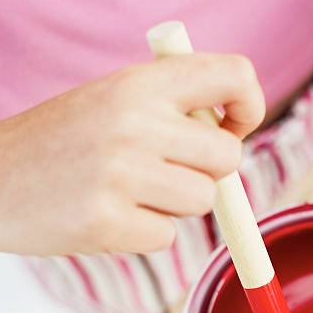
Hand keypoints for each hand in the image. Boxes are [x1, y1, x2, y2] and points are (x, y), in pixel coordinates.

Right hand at [0, 54, 264, 254]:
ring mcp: (119, 173)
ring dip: (175, 206)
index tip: (233, 127)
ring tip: (129, 193)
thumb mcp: (113, 99)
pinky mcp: (105, 222)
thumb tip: (235, 136)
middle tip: (169, 172)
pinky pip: (165, 237)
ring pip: (202, 202)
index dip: (249, 105)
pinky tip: (107, 216)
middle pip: (228, 157)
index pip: (234, 75)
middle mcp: (135, 122)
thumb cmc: (63, 140)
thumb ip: (174, 109)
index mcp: (141, 83)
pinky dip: (144, 234)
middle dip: (208, 172)